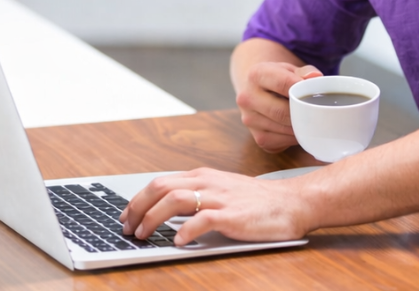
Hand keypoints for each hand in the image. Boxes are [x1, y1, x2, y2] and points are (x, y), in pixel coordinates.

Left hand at [120, 167, 312, 244]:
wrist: (292, 202)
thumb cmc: (258, 202)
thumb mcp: (222, 191)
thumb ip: (197, 197)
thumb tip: (168, 213)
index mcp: (203, 176)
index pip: (160, 182)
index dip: (138, 199)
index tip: (127, 215)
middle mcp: (207, 182)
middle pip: (161, 188)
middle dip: (137, 208)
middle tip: (127, 228)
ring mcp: (219, 197)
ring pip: (174, 200)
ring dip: (153, 218)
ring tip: (143, 235)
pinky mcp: (231, 215)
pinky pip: (202, 220)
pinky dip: (184, 231)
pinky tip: (178, 242)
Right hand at [235, 62, 321, 151]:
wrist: (258, 92)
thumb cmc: (279, 80)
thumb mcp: (290, 70)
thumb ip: (305, 72)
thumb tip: (315, 77)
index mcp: (256, 75)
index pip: (283, 84)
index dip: (302, 89)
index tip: (315, 93)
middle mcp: (247, 98)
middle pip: (281, 112)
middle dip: (302, 113)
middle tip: (317, 112)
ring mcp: (249, 120)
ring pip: (283, 129)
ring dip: (300, 127)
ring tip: (310, 120)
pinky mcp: (257, 137)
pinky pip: (282, 142)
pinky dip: (294, 138)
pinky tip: (298, 129)